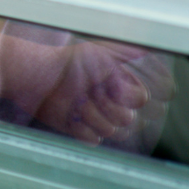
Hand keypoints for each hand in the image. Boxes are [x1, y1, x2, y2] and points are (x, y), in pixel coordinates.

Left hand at [28, 37, 168, 147]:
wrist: (38, 77)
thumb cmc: (69, 62)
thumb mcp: (100, 52)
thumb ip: (128, 51)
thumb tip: (149, 48)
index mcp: (122, 85)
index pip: (141, 100)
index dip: (126, 95)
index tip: (109, 84)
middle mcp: (113, 103)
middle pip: (128, 120)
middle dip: (106, 107)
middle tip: (87, 93)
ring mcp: (98, 117)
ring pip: (112, 131)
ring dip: (91, 116)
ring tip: (75, 103)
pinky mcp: (83, 130)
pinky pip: (94, 140)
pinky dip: (81, 129)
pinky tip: (70, 116)